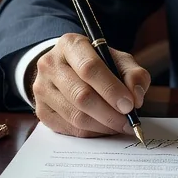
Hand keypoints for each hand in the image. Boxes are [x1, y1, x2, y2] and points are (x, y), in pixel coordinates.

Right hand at [30, 33, 150, 137]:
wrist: (66, 69)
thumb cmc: (97, 64)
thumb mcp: (118, 60)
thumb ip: (133, 74)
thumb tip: (136, 97)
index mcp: (70, 44)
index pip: (89, 68)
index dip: (111, 89)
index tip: (129, 105)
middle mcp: (50, 64)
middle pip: (81, 95)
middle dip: (109, 113)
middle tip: (128, 122)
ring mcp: (41, 88)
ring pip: (75, 116)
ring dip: (102, 126)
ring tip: (119, 126)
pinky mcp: (41, 110)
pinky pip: (69, 128)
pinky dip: (91, 132)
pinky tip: (103, 127)